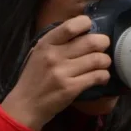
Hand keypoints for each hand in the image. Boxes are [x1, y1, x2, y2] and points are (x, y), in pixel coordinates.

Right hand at [0, 16, 111, 130]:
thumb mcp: (38, 54)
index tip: (90, 28)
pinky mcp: (71, 88)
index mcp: (46, 44)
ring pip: (98, 59)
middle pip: (91, 41)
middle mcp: (54, 56)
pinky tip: (101, 78)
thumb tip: (83, 32)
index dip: (86, 24)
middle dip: (103, 42)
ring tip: (103, 64)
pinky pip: (97, 76)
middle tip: (103, 47)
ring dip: (105, 61)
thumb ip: (57, 43)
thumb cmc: (33, 79)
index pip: (71, 26)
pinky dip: (104, 76)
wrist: (25, 106)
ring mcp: (63, 73)